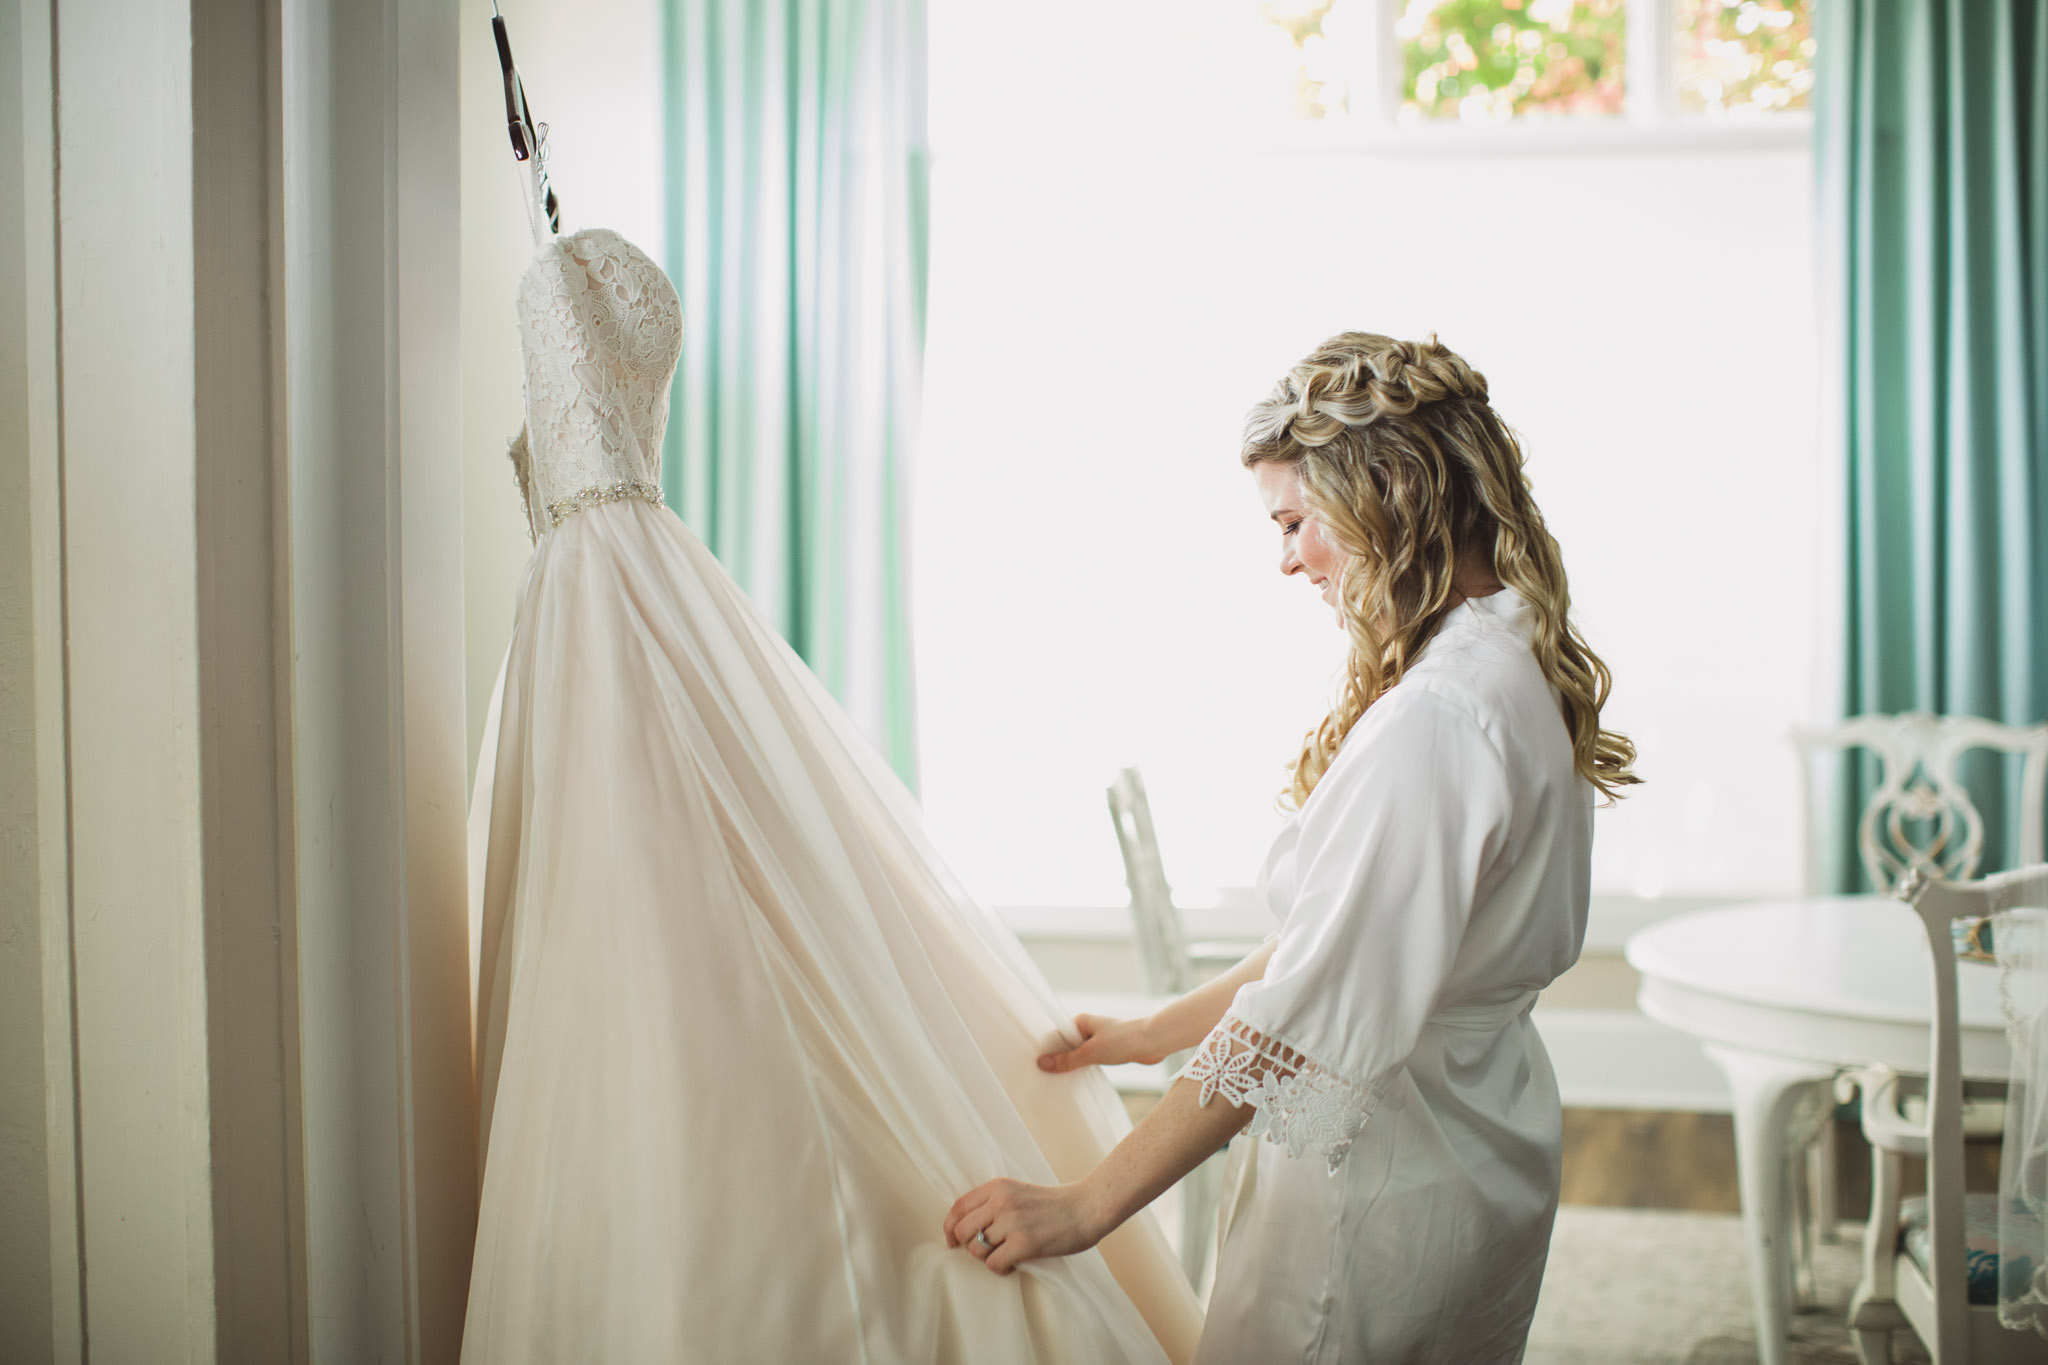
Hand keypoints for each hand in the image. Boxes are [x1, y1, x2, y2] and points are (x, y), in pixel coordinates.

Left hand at [943, 1177, 1107, 1274]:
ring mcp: (1012, 1222)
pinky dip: (1001, 1270)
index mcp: (998, 1186)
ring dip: (987, 1259)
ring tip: (1004, 1257)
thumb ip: (995, 1203)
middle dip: (966, 1246)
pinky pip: (994, 1264)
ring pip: (976, 1250)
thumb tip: (967, 1228)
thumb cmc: (1055, 1204)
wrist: (1087, 1207)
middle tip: (983, 1252)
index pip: (959, 1207)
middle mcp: (1001, 1201)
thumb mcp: (1019, 1192)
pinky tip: (1013, 1266)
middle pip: (961, 1230)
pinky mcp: (1024, 1243)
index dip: (950, 1227)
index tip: (952, 1241)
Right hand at [1037, 1014, 1163, 1072]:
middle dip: (1058, 1059)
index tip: (1035, 1063)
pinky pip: (1091, 1060)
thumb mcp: (1091, 1052)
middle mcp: (1089, 1028)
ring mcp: (1099, 1040)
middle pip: (1067, 1046)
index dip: (1047, 1049)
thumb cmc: (1124, 1040)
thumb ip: (1067, 1060)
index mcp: (1081, 1021)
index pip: (1057, 1036)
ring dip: (1072, 1065)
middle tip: (1043, 1076)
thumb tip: (1043, 1063)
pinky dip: (1085, 1069)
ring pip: (1079, 1054)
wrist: (1154, 1042)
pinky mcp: (1109, 1051)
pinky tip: (1079, 1080)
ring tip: (1058, 1081)